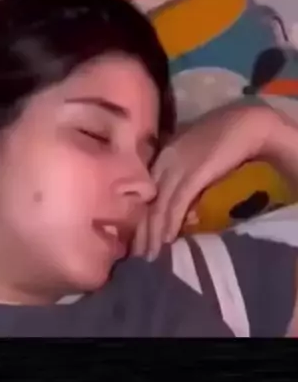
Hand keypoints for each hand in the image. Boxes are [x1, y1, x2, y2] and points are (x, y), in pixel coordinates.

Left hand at [133, 103, 279, 260]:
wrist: (246, 125)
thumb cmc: (222, 140)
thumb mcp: (193, 158)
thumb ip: (182, 178)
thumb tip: (179, 208)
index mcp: (161, 156)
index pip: (143, 193)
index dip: (138, 217)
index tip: (134, 239)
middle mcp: (163, 162)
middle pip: (146, 202)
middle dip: (140, 232)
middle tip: (136, 256)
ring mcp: (177, 167)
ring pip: (158, 207)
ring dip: (153, 234)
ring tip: (149, 256)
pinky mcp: (193, 174)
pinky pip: (176, 204)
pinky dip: (170, 223)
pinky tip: (166, 240)